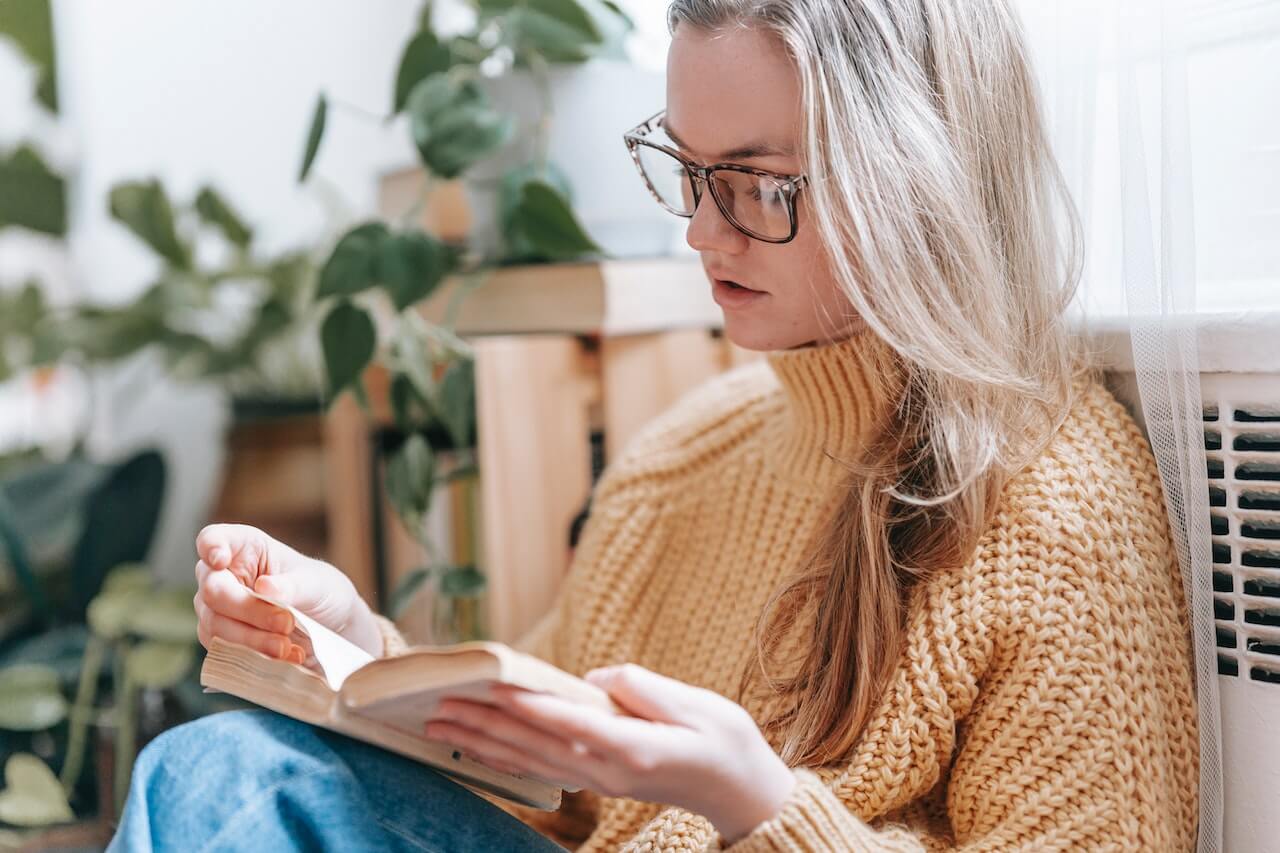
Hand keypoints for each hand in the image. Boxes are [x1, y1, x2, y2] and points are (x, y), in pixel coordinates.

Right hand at [193, 523, 382, 659]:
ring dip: (251, 639)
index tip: (220, 559)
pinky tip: (286, 658)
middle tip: (286, 623)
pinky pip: (223, 651)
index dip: (211, 547)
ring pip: (215, 625)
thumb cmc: (321, 592)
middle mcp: (222, 576)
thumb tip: (264, 588)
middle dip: (249, 609)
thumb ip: (292, 586)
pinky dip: (253, 657)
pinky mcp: (221, 640)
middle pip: (213, 590)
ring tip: (287, 647)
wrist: (331, 628)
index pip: (212, 539)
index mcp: (245, 548)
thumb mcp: (317, 584)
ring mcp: (216, 609)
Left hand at [423, 663, 795, 842]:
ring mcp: (601, 782)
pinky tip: (478, 746)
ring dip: (481, 741)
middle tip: (437, 701)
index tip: (490, 685)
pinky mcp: (598, 781)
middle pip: (534, 745)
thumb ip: (644, 688)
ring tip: (438, 723)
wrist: (742, 790)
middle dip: (484, 722)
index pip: (569, 724)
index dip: (528, 704)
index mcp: (635, 749)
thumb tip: (596, 679)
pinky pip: (541, 769)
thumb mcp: (699, 704)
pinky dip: (504, 756)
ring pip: (529, 761)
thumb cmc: (726, 740)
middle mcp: (609, 772)